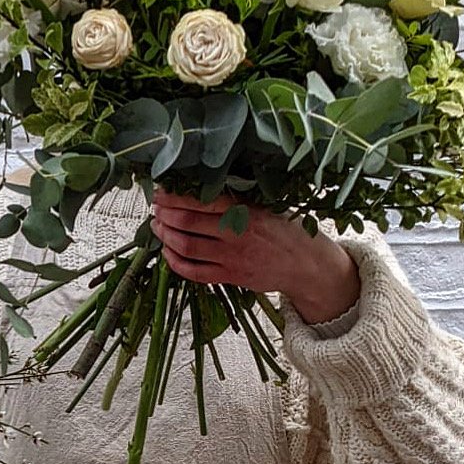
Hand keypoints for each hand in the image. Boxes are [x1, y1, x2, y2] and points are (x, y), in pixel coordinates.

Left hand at [149, 191, 360, 325]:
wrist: (307, 265)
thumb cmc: (284, 230)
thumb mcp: (265, 205)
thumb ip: (236, 199)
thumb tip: (197, 186)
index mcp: (245, 209)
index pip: (200, 200)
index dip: (174, 196)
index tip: (161, 192)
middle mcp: (236, 233)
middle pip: (187, 222)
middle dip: (164, 215)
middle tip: (156, 210)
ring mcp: (232, 257)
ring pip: (186, 247)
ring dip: (166, 236)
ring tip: (158, 228)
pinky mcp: (231, 277)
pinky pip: (195, 272)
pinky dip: (175, 263)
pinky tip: (168, 253)